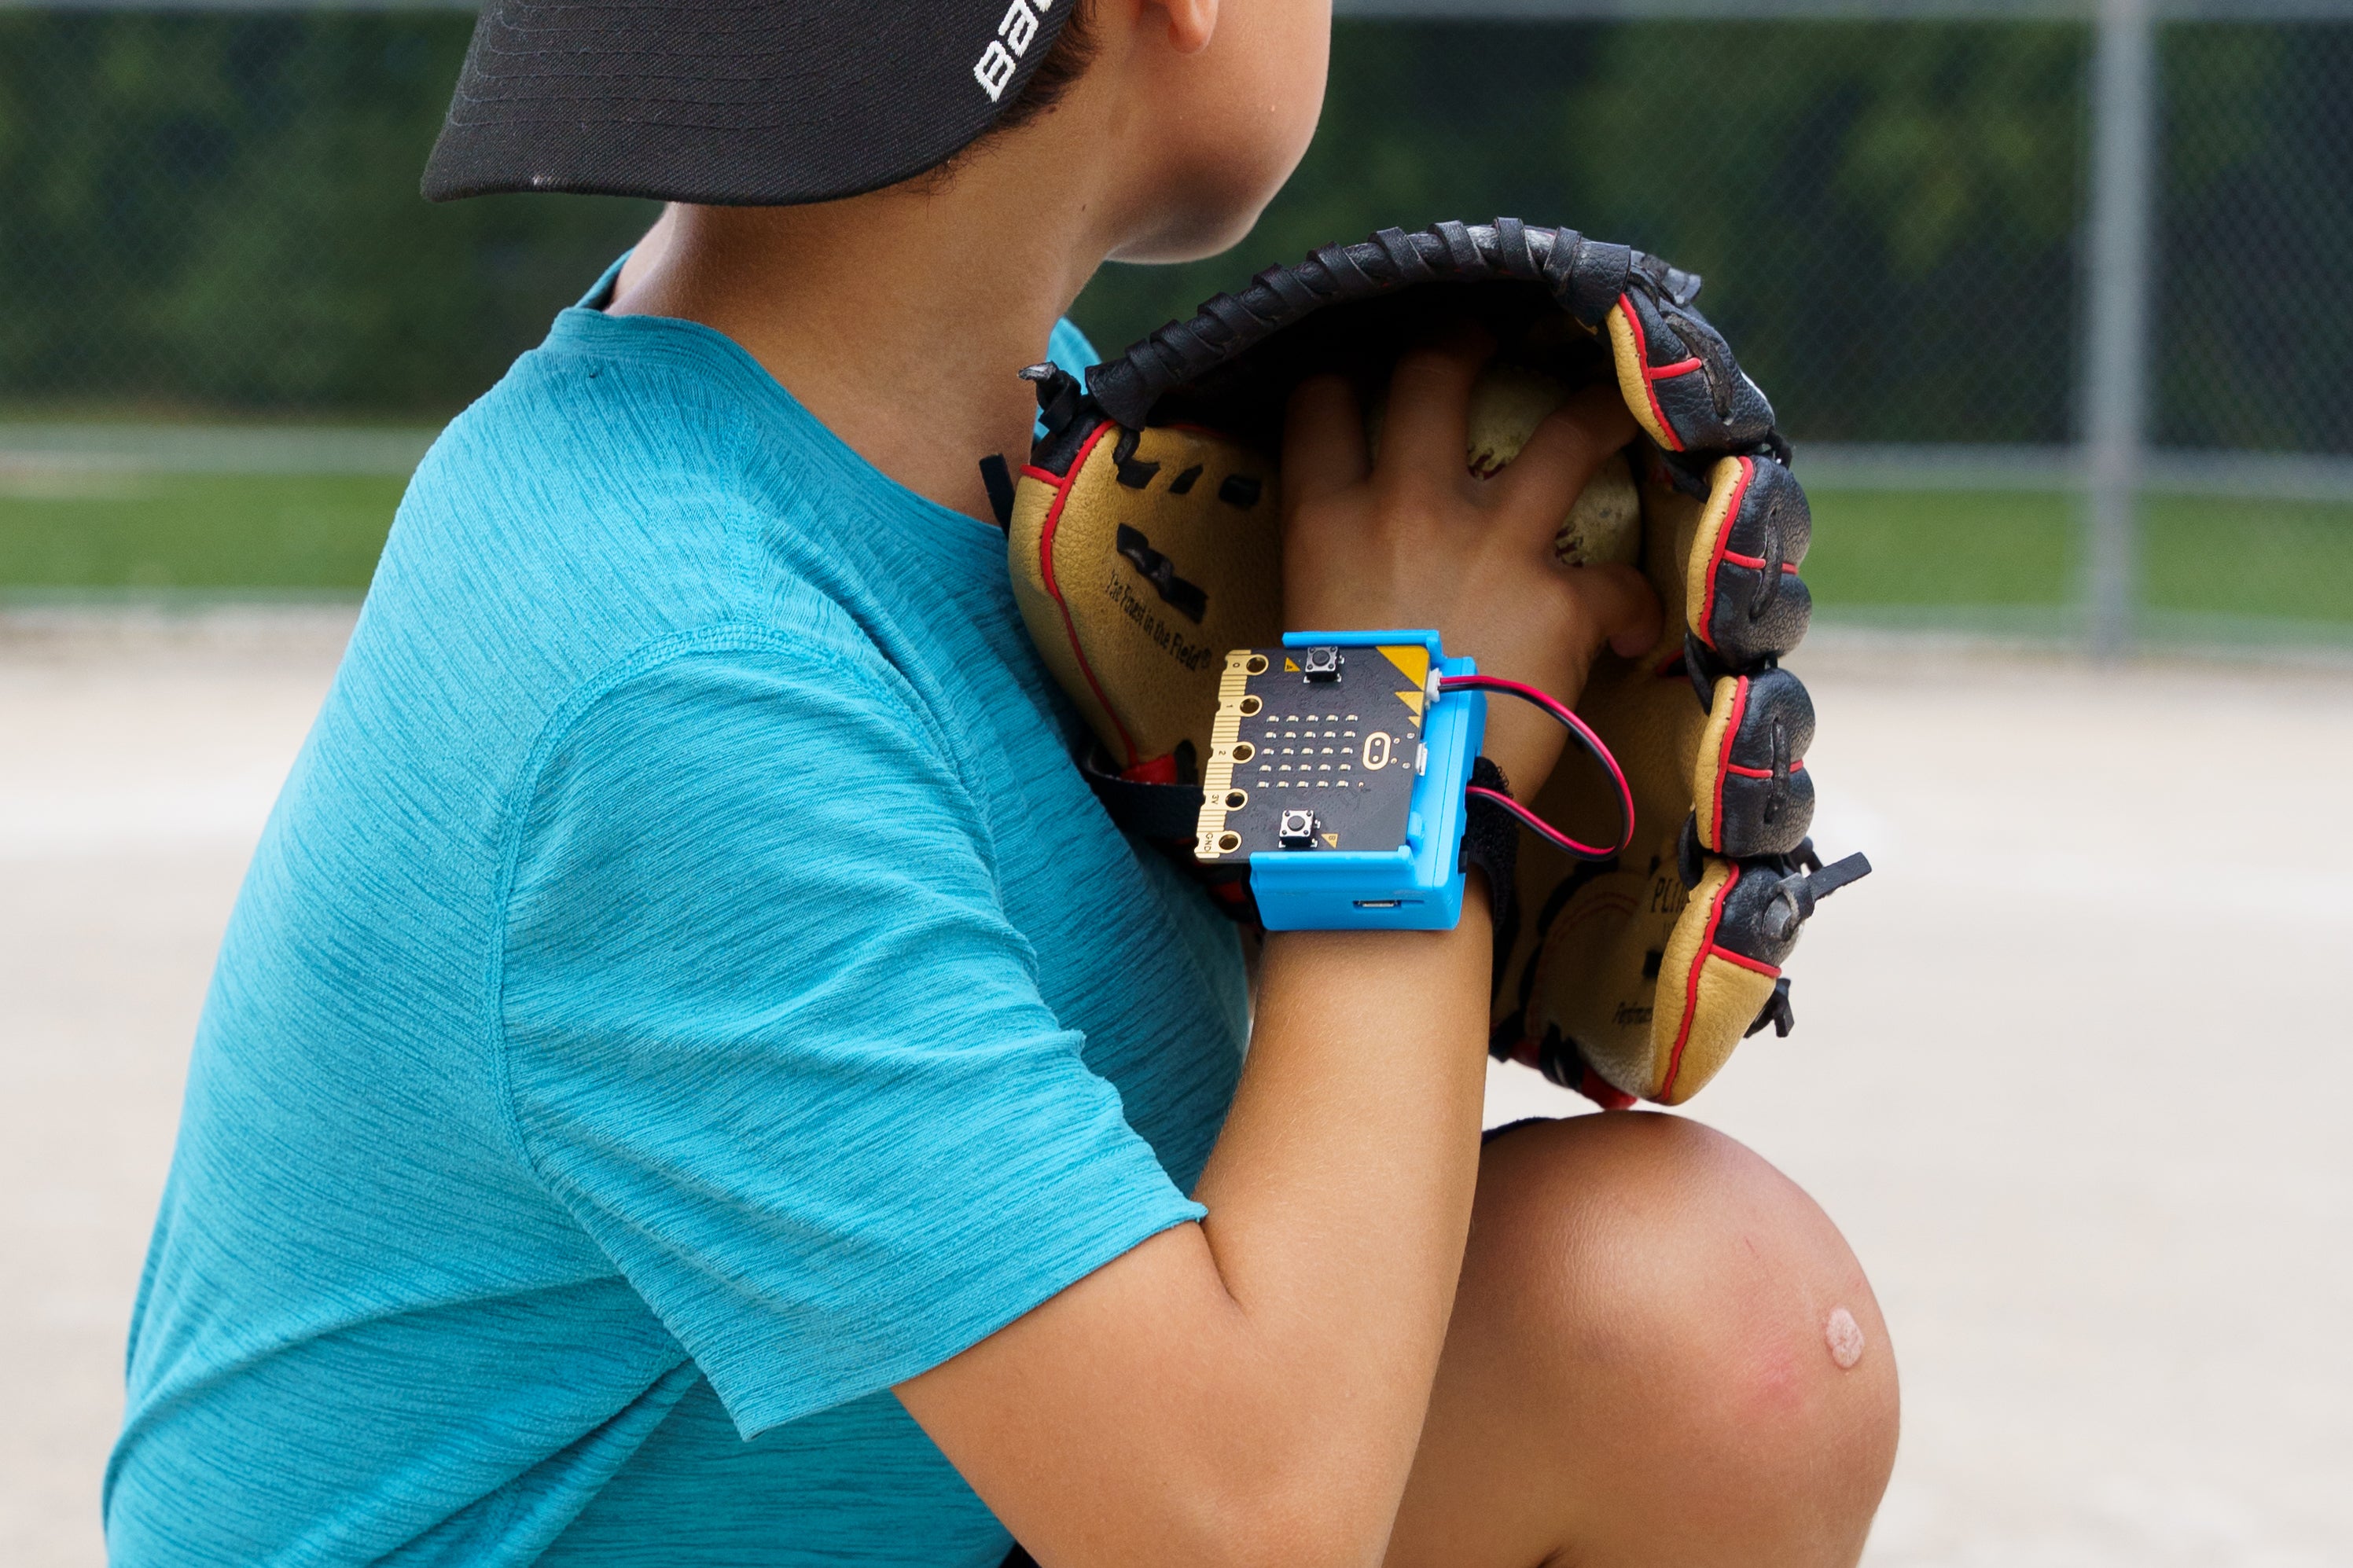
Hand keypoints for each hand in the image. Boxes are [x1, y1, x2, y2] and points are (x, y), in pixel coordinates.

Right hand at [1282, 330, 1660, 795]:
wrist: (1395, 802)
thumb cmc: (1332, 734)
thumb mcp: (1306, 641)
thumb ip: (1335, 591)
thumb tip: (1354, 601)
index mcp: (1327, 521)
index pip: (1319, 407)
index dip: (1337, 381)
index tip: (1356, 379)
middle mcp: (1408, 507)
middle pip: (1436, 374)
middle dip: (1464, 341)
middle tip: (1484, 334)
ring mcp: (1492, 544)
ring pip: (1567, 435)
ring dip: (1599, 412)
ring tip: (1618, 402)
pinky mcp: (1560, 601)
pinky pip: (1617, 585)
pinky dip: (1631, 608)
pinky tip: (1632, 632)